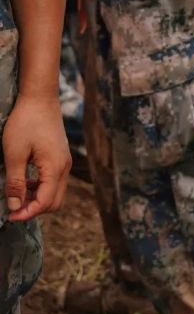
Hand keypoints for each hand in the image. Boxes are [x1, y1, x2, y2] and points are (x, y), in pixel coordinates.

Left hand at [3, 94, 70, 220]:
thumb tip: (14, 207)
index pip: (44, 202)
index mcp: (55, 167)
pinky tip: (26, 180)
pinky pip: (55, 181)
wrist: (40, 97)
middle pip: (55, 202)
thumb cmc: (26, 122)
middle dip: (34, 209)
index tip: (9, 216)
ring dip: (38, 199)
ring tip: (17, 193)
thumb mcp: (14, 154)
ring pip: (56, 193)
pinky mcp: (61, 156)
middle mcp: (64, 167)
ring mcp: (65, 161)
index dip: (26, 214)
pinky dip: (42, 188)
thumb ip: (15, 182)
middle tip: (13, 207)